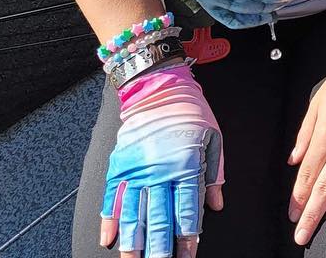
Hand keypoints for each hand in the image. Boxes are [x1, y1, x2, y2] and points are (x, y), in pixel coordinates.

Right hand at [100, 64, 224, 257]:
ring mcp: (135, 169)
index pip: (187, 211)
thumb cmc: (188, 110)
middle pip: (158, 219)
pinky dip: (109, 219)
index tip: (188, 255)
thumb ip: (214, 174)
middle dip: (160, 248)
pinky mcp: (118, 165)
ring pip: (133, 214)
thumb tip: (217, 204)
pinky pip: (112, 197)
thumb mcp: (213, 138)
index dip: (188, 237)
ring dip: (133, 242)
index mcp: (185, 165)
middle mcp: (159, 171)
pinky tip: (109, 238)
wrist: (156, 84)